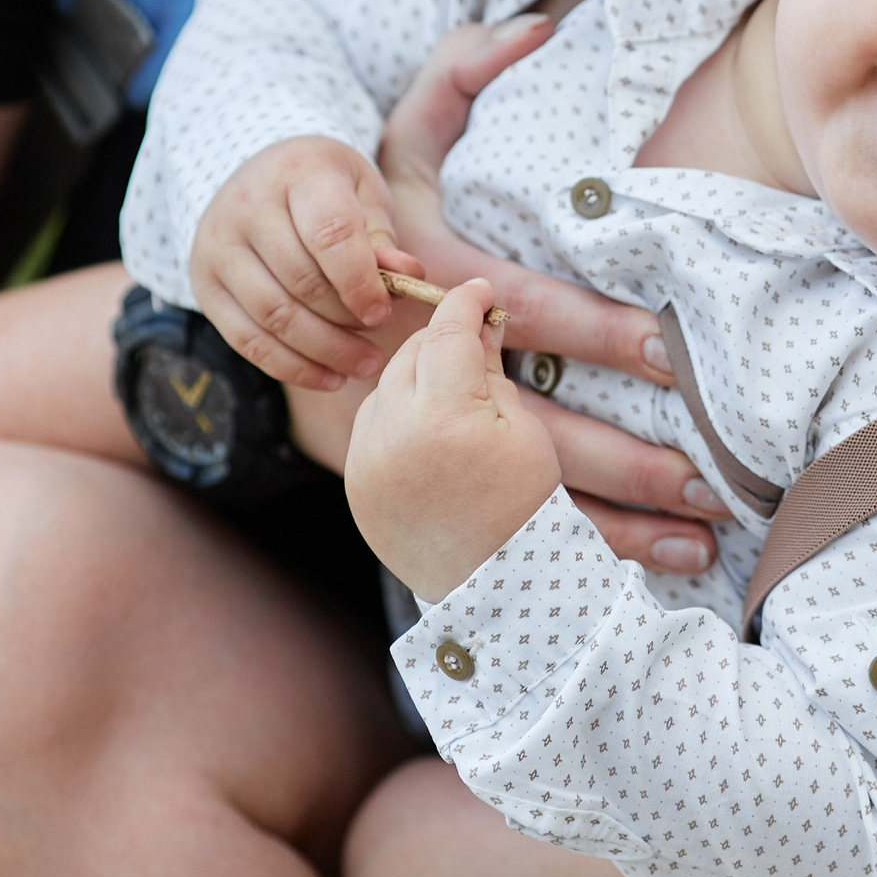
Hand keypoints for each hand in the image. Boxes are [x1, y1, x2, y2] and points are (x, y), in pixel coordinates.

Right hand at [188, 135, 424, 390]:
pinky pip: (246, 339)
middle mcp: (247, 205)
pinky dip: (290, 366)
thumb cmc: (326, 189)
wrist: (259, 175)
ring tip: (363, 365)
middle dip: (345, 321)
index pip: (329, 233)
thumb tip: (408, 276)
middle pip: (300, 280)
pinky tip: (328, 377)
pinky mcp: (205, 284)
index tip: (384, 312)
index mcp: (299, 172)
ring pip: (272, 314)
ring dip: (323, 350)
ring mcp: (218, 245)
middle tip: (379, 342)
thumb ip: (383, 237)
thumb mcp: (363, 194)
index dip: (360, 281)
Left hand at [347, 280, 561, 604]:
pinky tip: (425, 424)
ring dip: (415, 374)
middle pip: (411, 354)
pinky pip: (370, 424)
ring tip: (451, 389)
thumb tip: (481, 325)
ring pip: (385, 385)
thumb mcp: (522, 430)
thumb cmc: (521, 505)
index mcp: (445, 417)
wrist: (493, 583)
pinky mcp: (354, 482)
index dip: (465, 303)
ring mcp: (366, 460)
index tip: (480, 293)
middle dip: (442, 339)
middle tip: (472, 338)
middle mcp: (394, 433)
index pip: (448, 333)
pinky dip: (394, 412)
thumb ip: (491, 371)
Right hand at [377, 15, 731, 573]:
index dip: (590, 329)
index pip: (516, 310)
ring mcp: (413, 429)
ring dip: (610, 524)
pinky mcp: (420, 470)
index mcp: (420, 282)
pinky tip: (646, 566)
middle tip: (707, 476)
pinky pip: (501, 525)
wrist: (268, 286)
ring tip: (698, 541)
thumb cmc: (363, 195)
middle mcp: (415, 367)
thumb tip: (538, 24)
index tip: (664, 346)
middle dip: (620, 458)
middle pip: (526, 428)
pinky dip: (574, 551)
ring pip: (518, 493)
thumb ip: (464, 70)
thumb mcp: (399, 125)